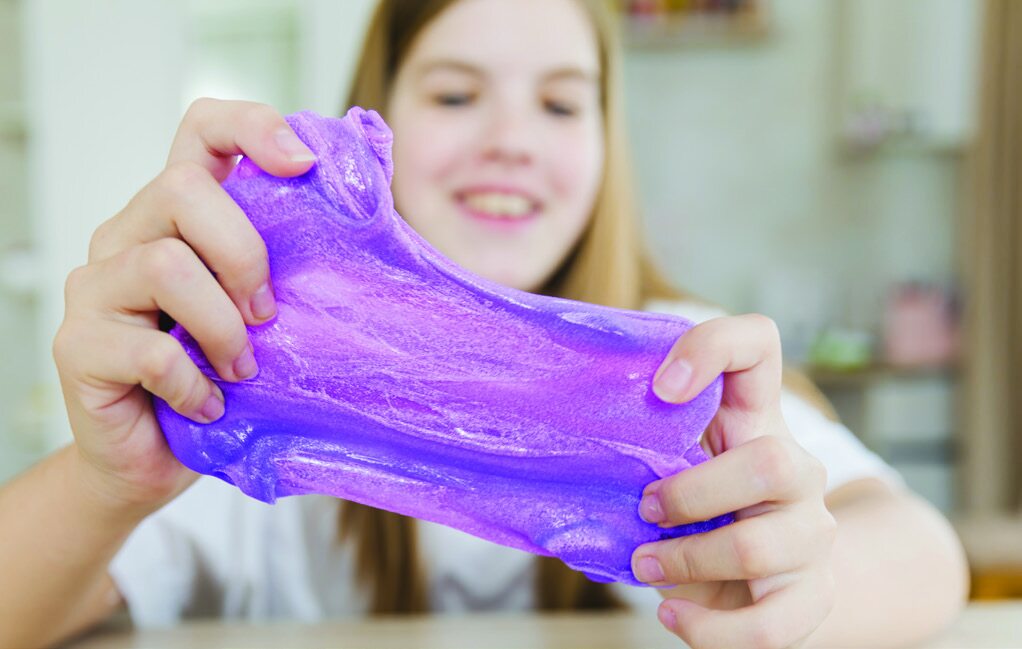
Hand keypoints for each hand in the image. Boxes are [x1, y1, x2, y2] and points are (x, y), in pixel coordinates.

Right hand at [52, 98, 315, 516]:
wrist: (153, 460)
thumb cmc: (220, 376)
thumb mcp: (267, 309)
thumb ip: (298, 254)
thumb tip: (375, 180)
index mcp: (177, 215)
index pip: (202, 129)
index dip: (251, 127)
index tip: (303, 165)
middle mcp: (128, 235)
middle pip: (181, 188)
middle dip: (244, 252)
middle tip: (267, 313)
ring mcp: (94, 286)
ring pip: (164, 266)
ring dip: (223, 327)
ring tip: (242, 368)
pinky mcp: (78, 345)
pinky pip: (150, 350)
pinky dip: (195, 384)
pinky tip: (209, 404)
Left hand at [631, 314, 836, 648]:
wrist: (768, 581)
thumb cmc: (700, 513)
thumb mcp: (674, 469)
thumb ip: (643, 450)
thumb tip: (559, 449)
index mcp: (755, 419)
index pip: (759, 345)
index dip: (715, 347)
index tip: (661, 387)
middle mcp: (797, 470)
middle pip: (771, 462)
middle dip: (692, 493)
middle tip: (645, 508)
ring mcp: (812, 534)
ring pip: (759, 547)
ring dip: (686, 560)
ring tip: (646, 565)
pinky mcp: (812, 597)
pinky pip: (770, 628)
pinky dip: (708, 629)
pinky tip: (673, 613)